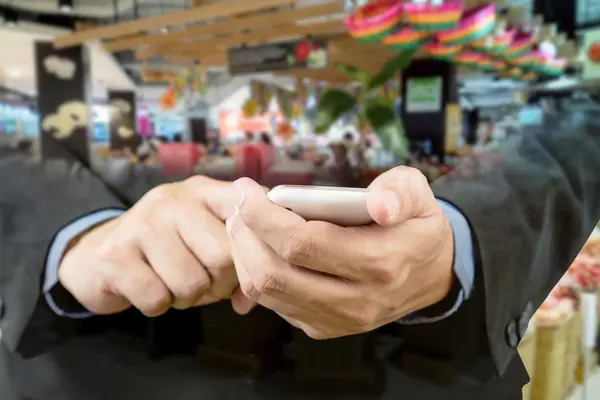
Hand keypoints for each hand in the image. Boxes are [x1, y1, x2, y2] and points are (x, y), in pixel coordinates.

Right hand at [59, 176, 242, 316]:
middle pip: (223, 256)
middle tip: (206, 283)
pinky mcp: (114, 254)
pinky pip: (157, 299)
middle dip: (220, 284)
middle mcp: (173, 200)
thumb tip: (254, 297)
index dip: (257, 247)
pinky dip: (158, 305)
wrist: (99, 254)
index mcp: (204, 192)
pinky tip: (150, 288)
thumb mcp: (207, 240)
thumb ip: (241, 261)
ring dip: (188, 298)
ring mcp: (141, 223)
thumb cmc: (170, 250)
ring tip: (175, 284)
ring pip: (191, 282)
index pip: (248, 212)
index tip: (252, 266)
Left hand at [227, 167, 454, 338]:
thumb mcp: (420, 196)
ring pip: (268, 294)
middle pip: (275, 273)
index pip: (302, 244)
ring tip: (243, 224)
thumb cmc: (416, 227)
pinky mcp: (325, 328)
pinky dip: (256, 275)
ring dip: (244, 256)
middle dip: (245, 236)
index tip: (246, 190)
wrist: (431, 275)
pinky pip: (275, 305)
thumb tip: (379, 204)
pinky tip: (259, 248)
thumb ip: (402, 192)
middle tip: (239, 205)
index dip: (264, 217)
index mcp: (380, 263)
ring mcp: (339, 320)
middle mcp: (357, 301)